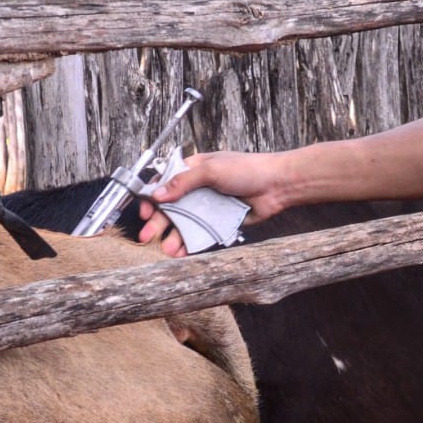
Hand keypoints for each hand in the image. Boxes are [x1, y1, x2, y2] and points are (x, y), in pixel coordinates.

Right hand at [137, 150, 290, 255]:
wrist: (277, 186)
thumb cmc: (248, 169)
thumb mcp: (212, 170)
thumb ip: (183, 182)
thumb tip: (157, 194)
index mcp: (193, 170)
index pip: (164, 183)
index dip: (152, 197)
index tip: (145, 211)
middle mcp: (198, 189)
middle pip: (170, 207)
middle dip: (158, 222)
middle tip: (147, 236)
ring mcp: (208, 206)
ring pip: (184, 223)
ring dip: (173, 236)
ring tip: (167, 249)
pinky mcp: (219, 221)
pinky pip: (200, 233)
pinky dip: (190, 243)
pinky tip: (181, 252)